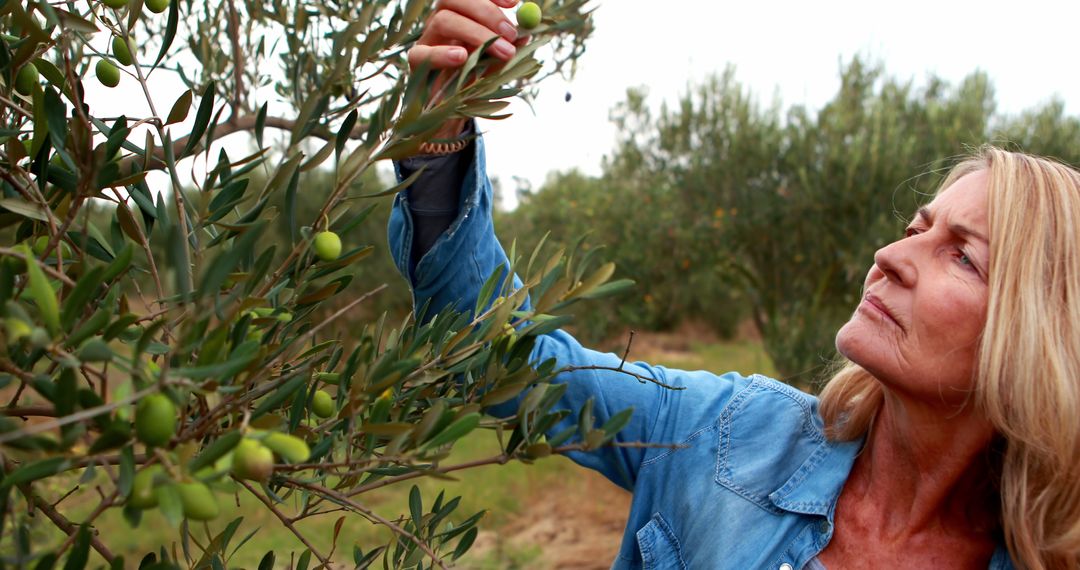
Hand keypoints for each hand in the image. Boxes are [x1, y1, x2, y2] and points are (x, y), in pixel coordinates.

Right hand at [407, 0, 526, 138]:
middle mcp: (442, 21)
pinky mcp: (416, 62)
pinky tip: (462, 58)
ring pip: (443, 20)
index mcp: (462, 15)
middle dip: (486, 11)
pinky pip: (424, 53)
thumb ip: (509, 48)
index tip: (515, 3)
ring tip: (502, 52)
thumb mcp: (497, 64)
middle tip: (510, 32)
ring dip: (476, 33)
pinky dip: (443, 53)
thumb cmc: (475, 82)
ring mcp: (427, 39)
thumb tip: (527, 32)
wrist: (451, 112)